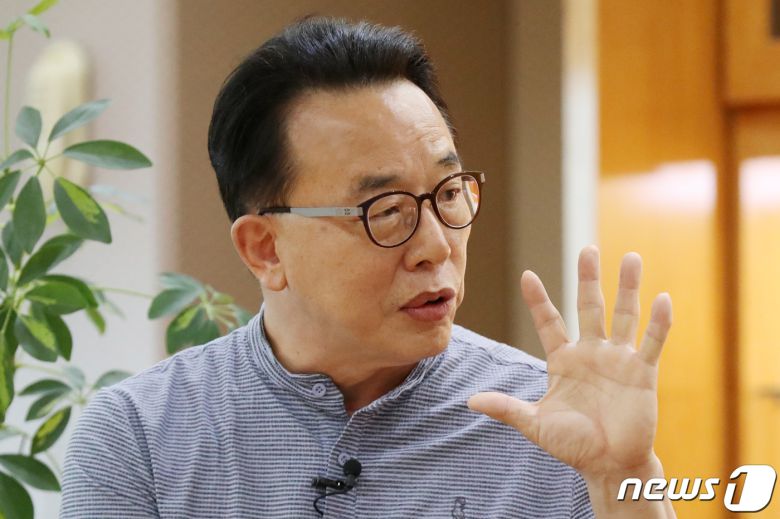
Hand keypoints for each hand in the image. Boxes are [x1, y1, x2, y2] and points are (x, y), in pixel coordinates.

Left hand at [467, 245, 671, 479]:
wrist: (609, 466)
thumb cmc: (572, 445)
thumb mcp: (535, 424)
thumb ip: (507, 408)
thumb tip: (471, 401)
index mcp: (563, 360)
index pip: (549, 322)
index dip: (538, 300)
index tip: (526, 275)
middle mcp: (590, 352)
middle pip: (589, 306)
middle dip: (588, 278)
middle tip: (588, 248)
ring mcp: (618, 359)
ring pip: (623, 315)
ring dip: (628, 287)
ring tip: (631, 257)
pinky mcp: (642, 372)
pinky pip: (652, 342)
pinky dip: (658, 322)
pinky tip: (662, 298)